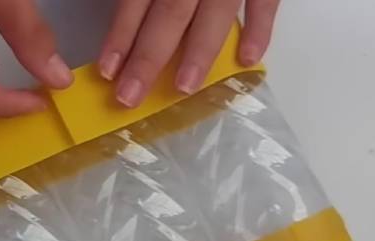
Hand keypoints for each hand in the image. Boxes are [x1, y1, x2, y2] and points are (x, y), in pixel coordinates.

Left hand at [98, 0, 279, 106]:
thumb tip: (128, 8)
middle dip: (149, 58)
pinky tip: (246, 60)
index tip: (107, 71)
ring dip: (198, 52)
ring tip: (183, 88)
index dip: (121, 35)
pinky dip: (260, 28)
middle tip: (130, 96)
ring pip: (214, 13)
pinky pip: (266, 0)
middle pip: (170, 13)